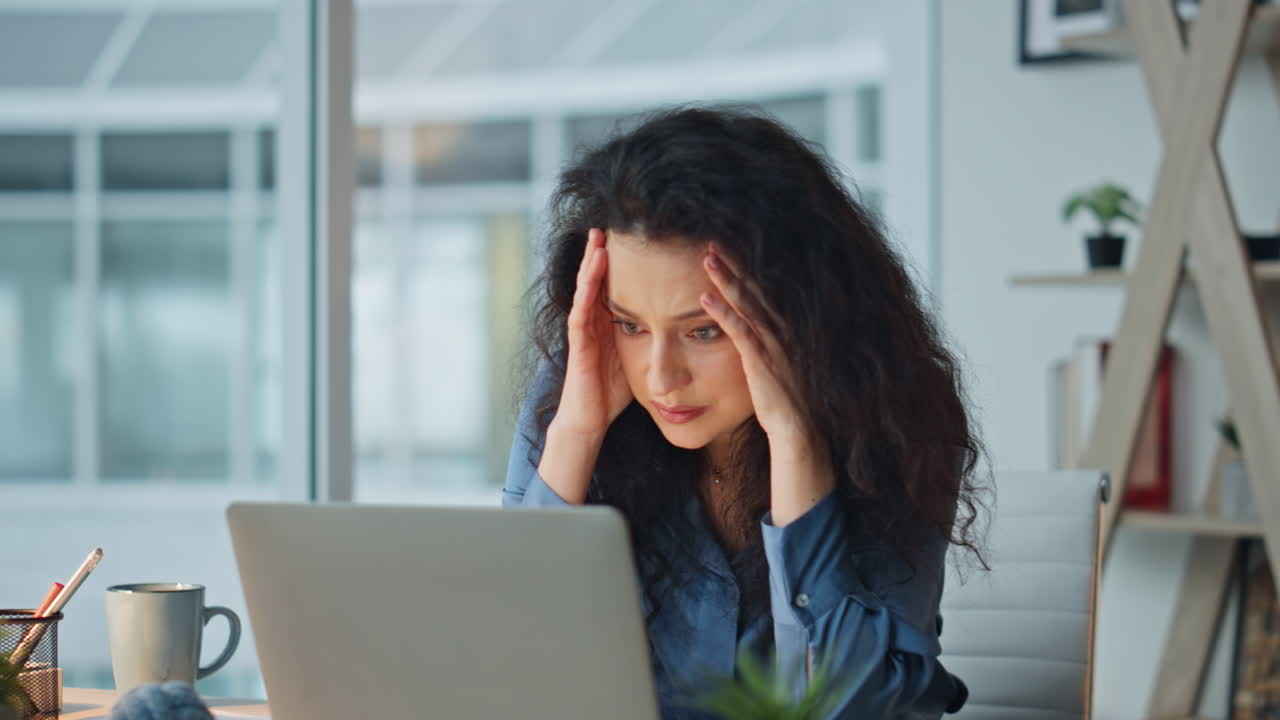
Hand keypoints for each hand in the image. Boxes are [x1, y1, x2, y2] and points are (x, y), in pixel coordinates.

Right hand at [552, 228, 633, 439]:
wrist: (590, 420)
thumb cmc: (612, 391)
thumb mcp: (636, 356)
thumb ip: (648, 335)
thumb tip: (677, 322)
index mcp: (606, 322)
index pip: (612, 284)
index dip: (618, 262)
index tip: (630, 237)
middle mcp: (592, 322)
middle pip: (595, 280)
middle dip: (600, 253)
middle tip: (609, 225)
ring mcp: (582, 332)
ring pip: (585, 291)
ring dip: (590, 266)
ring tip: (597, 240)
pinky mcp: (578, 346)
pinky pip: (580, 315)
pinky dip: (585, 294)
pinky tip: (591, 277)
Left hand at [700, 245, 834, 523]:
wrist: (797, 434)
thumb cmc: (779, 404)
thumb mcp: (765, 368)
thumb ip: (756, 347)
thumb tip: (744, 335)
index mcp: (778, 332)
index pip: (758, 292)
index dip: (740, 269)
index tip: (721, 248)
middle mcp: (778, 332)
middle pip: (753, 289)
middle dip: (733, 263)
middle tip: (710, 238)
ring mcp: (771, 345)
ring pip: (747, 304)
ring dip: (726, 279)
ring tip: (706, 256)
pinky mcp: (761, 362)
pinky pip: (740, 331)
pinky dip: (722, 312)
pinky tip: (705, 297)